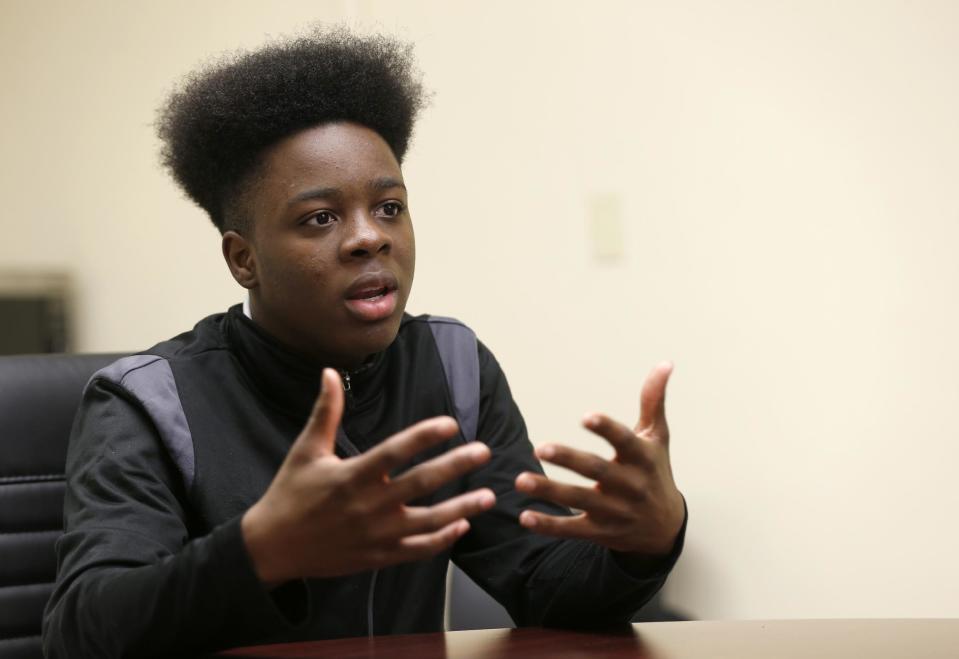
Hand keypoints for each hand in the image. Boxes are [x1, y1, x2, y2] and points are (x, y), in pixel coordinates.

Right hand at [242, 369, 495, 584]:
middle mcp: (368, 505)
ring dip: (462, 508)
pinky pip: (417, 550)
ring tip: (489, 495)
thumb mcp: (305, 450)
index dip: (425, 436)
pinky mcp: (378, 557)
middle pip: (421, 483)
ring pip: (428, 522)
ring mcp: (376, 535)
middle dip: (456, 466)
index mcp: (352, 476)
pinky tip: (463, 526)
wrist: (272, 548)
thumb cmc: (290, 493)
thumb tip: (330, 372)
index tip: (452, 423)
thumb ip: (325, 411)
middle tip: (484, 451)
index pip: (396, 451)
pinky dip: (442, 540)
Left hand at [515, 362, 684, 556]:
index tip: (586, 416)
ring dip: (549, 491)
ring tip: (520, 480)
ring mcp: (614, 512)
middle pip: (597, 471)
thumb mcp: (657, 438)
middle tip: (541, 448)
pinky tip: (524, 516)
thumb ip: (653, 401)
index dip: (607, 429)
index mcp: (642, 458)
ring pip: (579, 501)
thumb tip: (665, 363)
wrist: (665, 528)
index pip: (625, 441)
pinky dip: (548, 525)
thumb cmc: (656, 472)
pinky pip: (572, 530)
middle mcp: (630, 486)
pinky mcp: (600, 532)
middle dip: (569, 460)